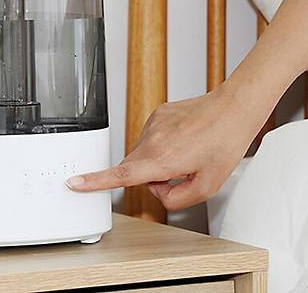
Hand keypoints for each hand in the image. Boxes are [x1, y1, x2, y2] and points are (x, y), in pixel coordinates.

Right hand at [66, 84, 266, 210]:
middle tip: (182, 171)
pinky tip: (185, 139)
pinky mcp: (157, 113)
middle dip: (151, 177)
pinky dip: (163, 144)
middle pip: (134, 168)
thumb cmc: (224, 143)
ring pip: (142, 153)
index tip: (74, 182)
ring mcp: (153, 124)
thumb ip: (176, 199)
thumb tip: (159, 192)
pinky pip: (151, 138)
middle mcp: (152, 140)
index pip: (121, 176)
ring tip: (188, 152)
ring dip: (158, 160)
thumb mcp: (207, 186)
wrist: (234, 109)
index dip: (94, 181)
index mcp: (161, 160)